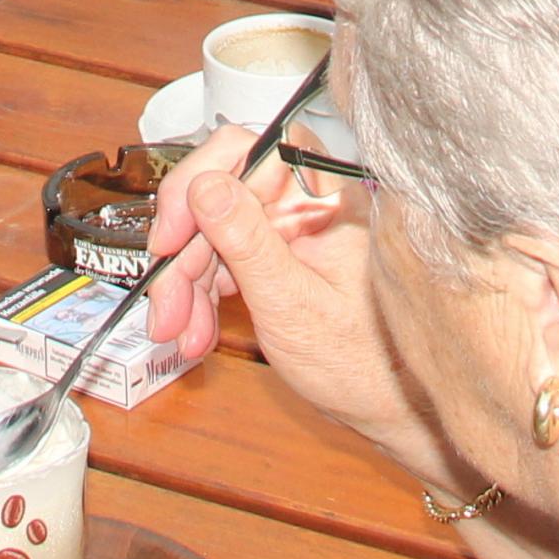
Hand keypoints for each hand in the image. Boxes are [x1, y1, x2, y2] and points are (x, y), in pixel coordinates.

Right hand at [141, 128, 429, 470]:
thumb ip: (248, 243)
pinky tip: (197, 332)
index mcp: (322, 197)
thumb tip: (204, 185)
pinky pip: (225, 259)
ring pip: (213, 232)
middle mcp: (305, 203)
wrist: (394, 408)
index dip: (195, 184)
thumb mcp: (293, 306)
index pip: (244, 150)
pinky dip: (203, 294)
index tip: (170, 237)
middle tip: (165, 309)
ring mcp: (290, 231)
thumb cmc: (363, 364)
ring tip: (180, 334)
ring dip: (186, 282)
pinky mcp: (279, 257)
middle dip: (182, 253)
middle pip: (218, 196)